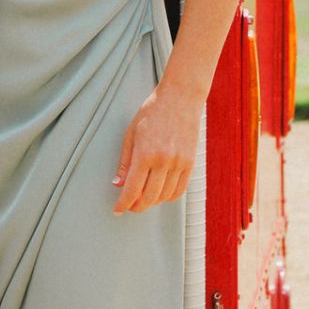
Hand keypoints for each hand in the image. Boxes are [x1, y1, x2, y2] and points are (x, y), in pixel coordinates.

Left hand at [113, 79, 201, 211]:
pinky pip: (180, 190)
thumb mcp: (131, 134)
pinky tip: (159, 194)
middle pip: (149, 197)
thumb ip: (125, 162)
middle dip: (136, 206)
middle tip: (128, 206)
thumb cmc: (152, 112)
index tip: (117, 210)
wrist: (180, 98)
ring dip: (152, 202)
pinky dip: (168, 197)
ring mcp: (179, 163)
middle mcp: (164, 161)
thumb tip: (118, 185)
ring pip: (165, 196)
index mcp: (145, 153)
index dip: (123, 204)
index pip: (133, 189)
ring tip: (142, 199)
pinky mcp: (190, 163)